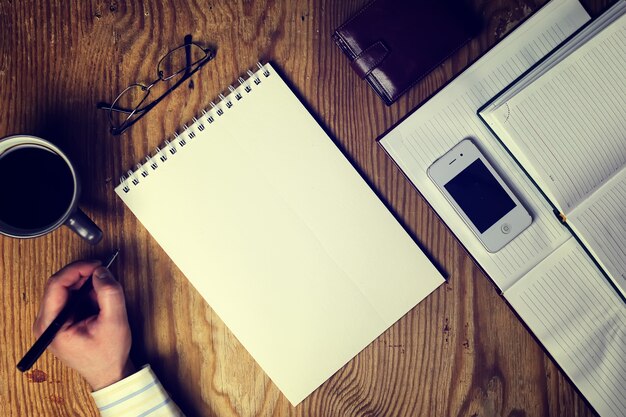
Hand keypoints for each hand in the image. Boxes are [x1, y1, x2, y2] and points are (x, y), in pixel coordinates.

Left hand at [34, 260, 134, 390]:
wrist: (109, 373)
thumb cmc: (108, 354)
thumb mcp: (114, 321)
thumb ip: (109, 293)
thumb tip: (101, 272)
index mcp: (51, 326)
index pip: (56, 285)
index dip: (77, 269)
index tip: (96, 265)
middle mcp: (46, 323)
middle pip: (59, 285)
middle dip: (83, 275)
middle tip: (103, 272)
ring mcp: (52, 322)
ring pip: (66, 289)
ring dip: (86, 285)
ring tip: (104, 293)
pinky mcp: (61, 320)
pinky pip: (71, 297)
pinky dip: (86, 293)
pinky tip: (99, 301)